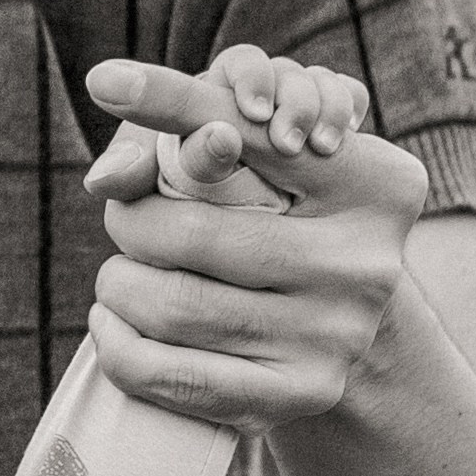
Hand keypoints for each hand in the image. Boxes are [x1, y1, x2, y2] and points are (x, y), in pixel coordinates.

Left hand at [80, 48, 425, 431]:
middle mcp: (363, 260)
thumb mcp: (277, 171)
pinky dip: (122, 349)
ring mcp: (334, 336)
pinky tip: (111, 327)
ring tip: (114, 282)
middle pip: (196, 232)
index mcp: (372, 182)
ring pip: (177, 307)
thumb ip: (210, 133)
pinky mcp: (297, 395)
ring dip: (119, 289)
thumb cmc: (293, 233)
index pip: (251, 131)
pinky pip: (175, 375)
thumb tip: (109, 174)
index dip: (170, 102)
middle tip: (120, 223)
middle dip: (133, 224)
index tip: (104, 79)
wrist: (351, 346)